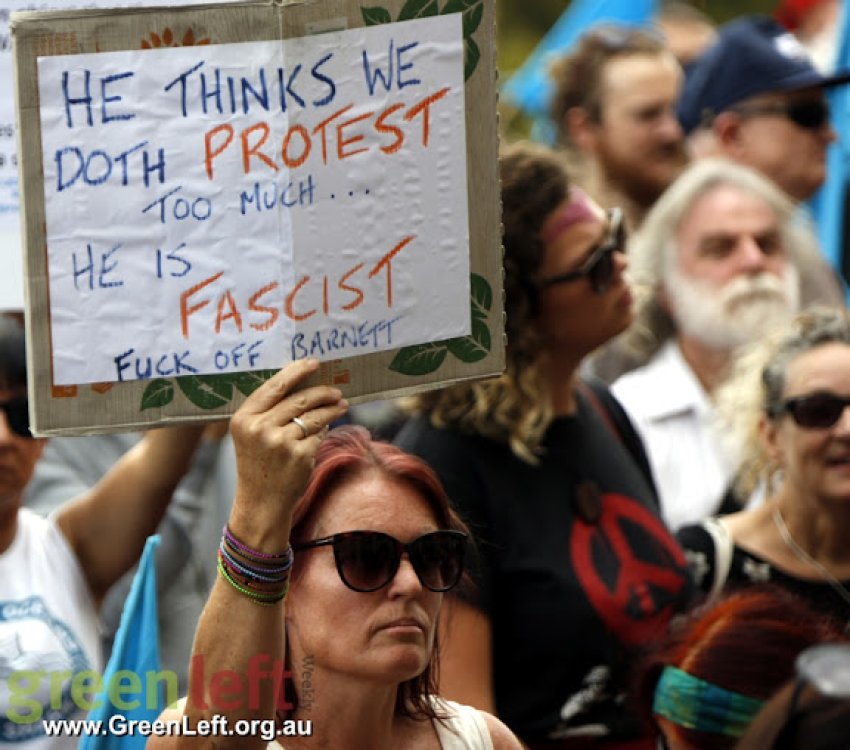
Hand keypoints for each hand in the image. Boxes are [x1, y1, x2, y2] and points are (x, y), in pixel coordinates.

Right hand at [228, 359, 346, 547]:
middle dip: (322, 392)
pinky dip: (324, 431)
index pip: (274, 386)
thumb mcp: (250, 435)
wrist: (260, 504)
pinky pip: (319, 434)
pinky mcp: (299, 455)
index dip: (297, 371)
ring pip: (314, 416)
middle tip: (336, 390)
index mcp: (243, 418)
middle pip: (299, 399)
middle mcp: (260, 428)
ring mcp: (280, 442)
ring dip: (331, 409)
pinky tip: (325, 430)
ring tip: (340, 406)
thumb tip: (301, 383)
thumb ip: (267, 411)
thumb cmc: (257, 465)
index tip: (313, 363)